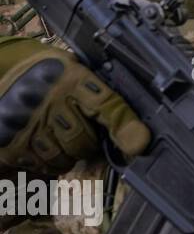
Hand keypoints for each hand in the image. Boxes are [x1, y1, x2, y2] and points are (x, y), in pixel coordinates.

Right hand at [0, 38, 149, 173]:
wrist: (0, 68)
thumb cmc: (46, 71)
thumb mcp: (76, 70)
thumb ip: (102, 95)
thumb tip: (136, 131)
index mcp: (72, 77)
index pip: (106, 103)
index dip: (124, 126)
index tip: (139, 144)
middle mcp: (49, 101)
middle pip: (83, 140)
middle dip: (90, 143)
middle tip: (87, 134)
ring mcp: (27, 124)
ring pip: (62, 157)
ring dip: (69, 154)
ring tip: (64, 139)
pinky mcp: (9, 142)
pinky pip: (40, 165)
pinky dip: (49, 162)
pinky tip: (47, 147)